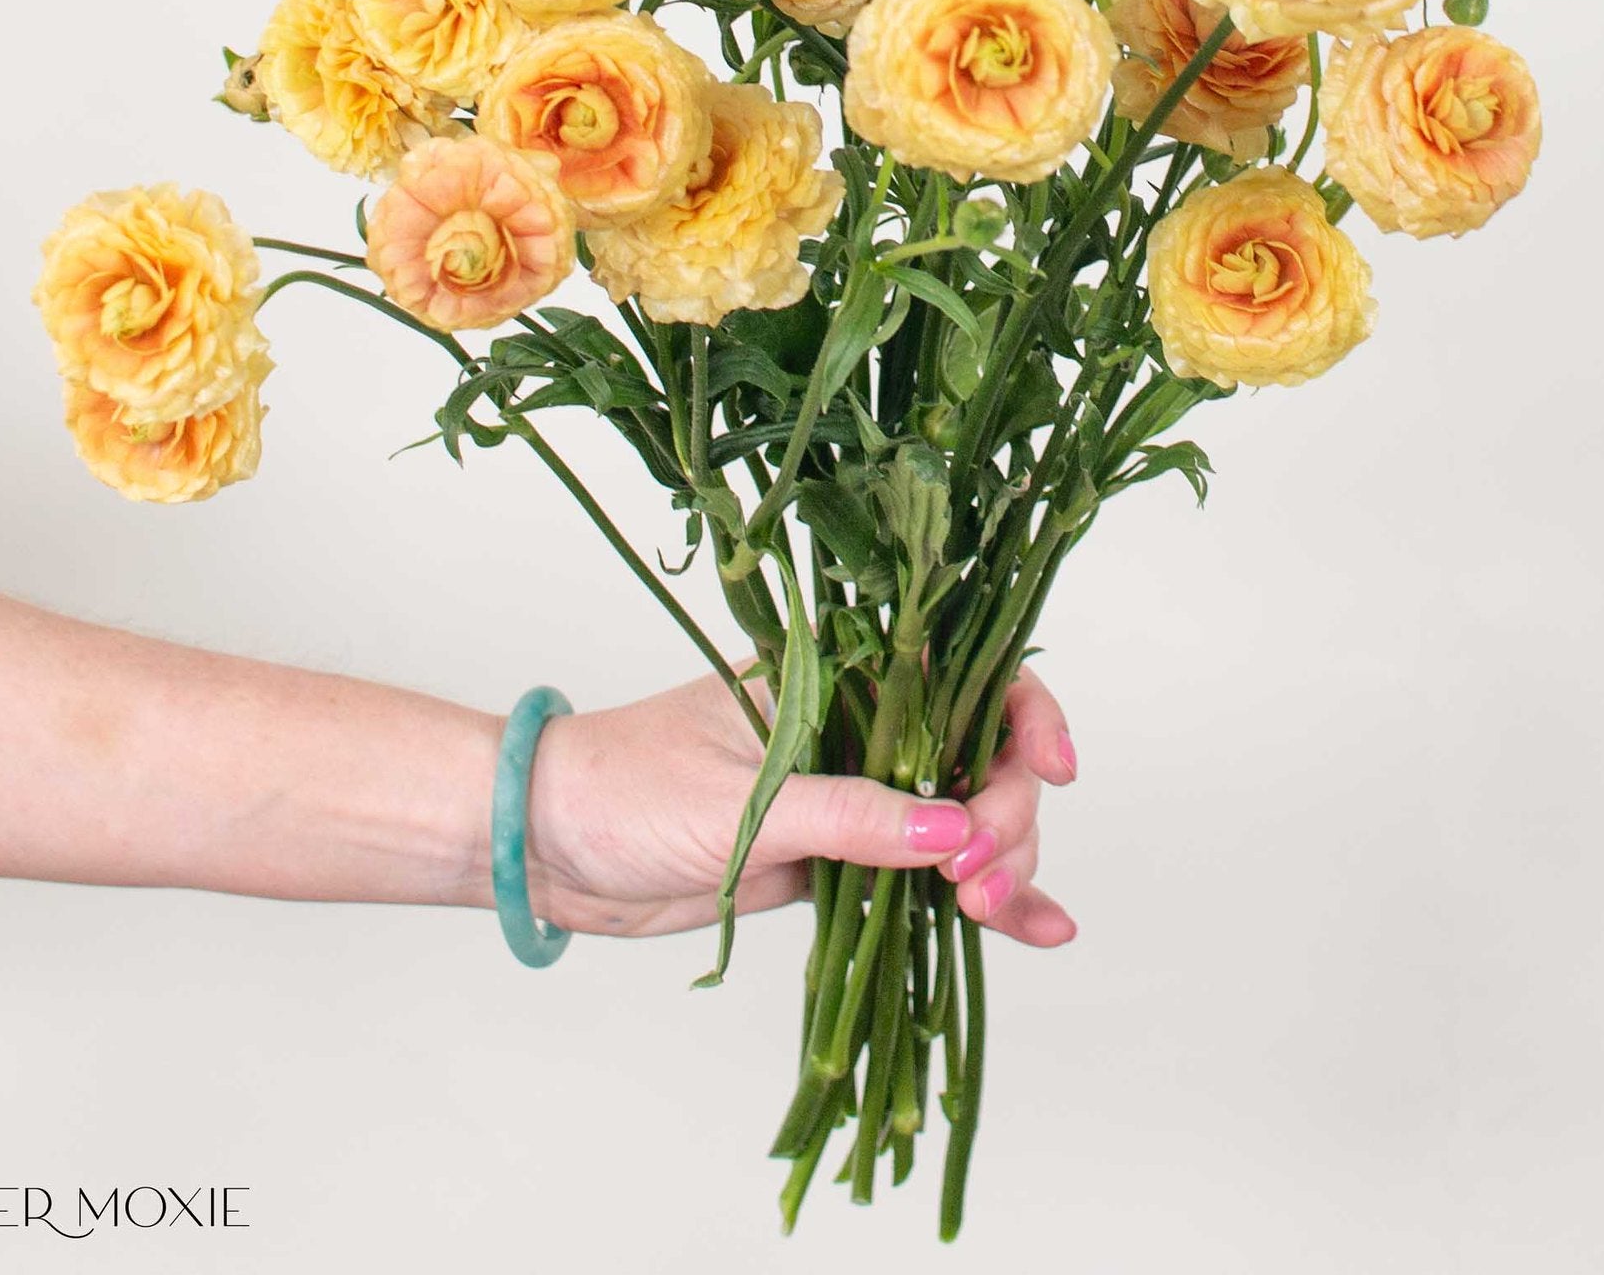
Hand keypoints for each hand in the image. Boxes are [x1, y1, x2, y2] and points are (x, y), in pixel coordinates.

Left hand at [526, 666, 1078, 946]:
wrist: (551, 847)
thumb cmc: (622, 788)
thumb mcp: (738, 801)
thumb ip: (847, 816)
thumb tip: (953, 829)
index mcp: (840, 672)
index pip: (963, 674)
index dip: (1024, 714)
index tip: (1052, 771)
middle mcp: (864, 724)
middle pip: (982, 756)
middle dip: (1006, 814)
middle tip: (977, 878)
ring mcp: (859, 793)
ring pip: (966, 820)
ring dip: (1001, 864)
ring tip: (996, 914)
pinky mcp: (843, 858)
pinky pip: (928, 875)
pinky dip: (981, 900)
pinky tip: (1036, 931)